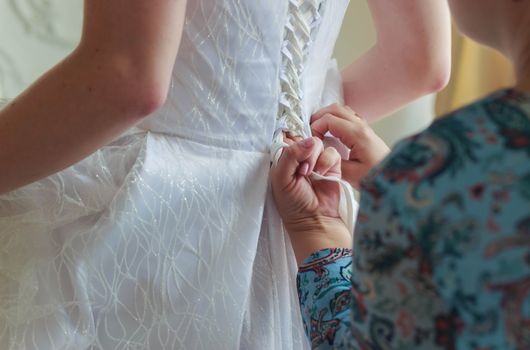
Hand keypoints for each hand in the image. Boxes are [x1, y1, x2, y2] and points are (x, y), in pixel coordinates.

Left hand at [270, 135, 350, 264]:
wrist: (315, 220)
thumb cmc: (293, 204)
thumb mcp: (281, 178)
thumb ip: (289, 156)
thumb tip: (307, 140)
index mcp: (283, 159)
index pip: (286, 138)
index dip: (290, 142)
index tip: (291, 156)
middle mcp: (299, 158)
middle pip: (302, 138)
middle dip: (303, 153)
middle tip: (302, 172)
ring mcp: (316, 160)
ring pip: (317, 143)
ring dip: (314, 158)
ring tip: (311, 175)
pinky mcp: (332, 165)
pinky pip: (332, 152)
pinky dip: (327, 162)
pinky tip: (323, 175)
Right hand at [311, 104, 389, 186]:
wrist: (394, 176)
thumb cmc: (376, 176)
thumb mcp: (351, 175)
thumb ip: (331, 162)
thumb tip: (317, 155)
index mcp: (357, 134)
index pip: (329, 119)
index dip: (315, 127)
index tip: (312, 141)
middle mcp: (361, 126)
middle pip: (334, 109)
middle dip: (318, 117)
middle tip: (310, 132)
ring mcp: (363, 126)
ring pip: (341, 110)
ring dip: (327, 116)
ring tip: (318, 131)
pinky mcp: (364, 131)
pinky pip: (347, 116)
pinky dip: (335, 119)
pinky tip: (330, 132)